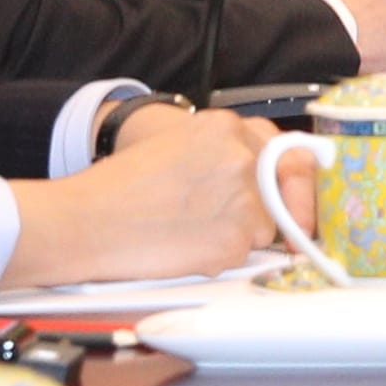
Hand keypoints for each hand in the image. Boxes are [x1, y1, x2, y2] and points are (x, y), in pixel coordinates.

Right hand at [2, 101, 285, 290]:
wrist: (84, 221)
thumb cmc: (120, 188)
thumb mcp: (179, 145)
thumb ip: (227, 154)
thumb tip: (268, 180)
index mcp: (227, 128)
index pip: (289, 152)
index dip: (296, 181)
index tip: (300, 197)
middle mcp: (242, 159)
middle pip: (281, 191)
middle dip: (273, 211)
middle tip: (251, 226)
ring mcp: (243, 200)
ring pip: (264, 228)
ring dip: (238, 235)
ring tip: (189, 231)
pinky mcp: (234, 239)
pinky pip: (241, 255)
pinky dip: (218, 257)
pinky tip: (184, 247)